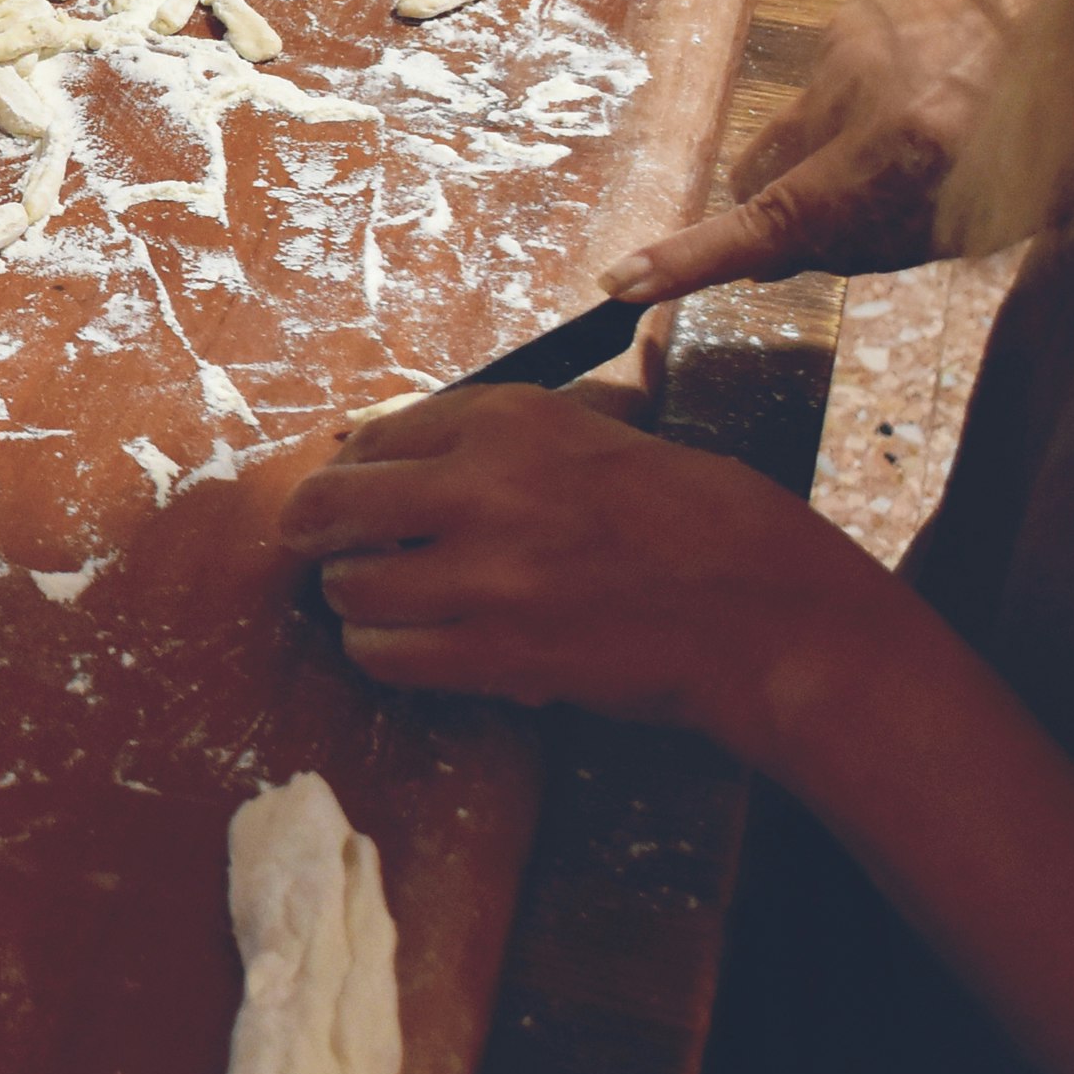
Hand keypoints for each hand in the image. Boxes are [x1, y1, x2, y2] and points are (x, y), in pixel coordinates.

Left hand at [277, 384, 913, 764]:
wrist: (760, 608)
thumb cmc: (688, 517)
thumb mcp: (588, 436)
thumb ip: (492, 442)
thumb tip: (390, 454)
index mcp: (509, 418)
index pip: (376, 434)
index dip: (351, 468)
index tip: (349, 487)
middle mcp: (484, 486)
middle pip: (333, 506)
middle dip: (314, 529)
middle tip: (316, 544)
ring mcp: (487, 574)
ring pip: (351, 589)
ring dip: (352, 599)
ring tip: (375, 600)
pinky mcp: (497, 652)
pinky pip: (388, 655)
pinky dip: (382, 653)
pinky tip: (405, 645)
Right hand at [601, 0, 1020, 302]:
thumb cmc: (1058, 162)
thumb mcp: (962, 228)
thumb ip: (857, 238)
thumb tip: (772, 249)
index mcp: (898, 146)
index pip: (770, 218)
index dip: (691, 259)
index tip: (622, 281)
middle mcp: (863, 82)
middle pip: (762, 170)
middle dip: (787, 201)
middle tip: (864, 219)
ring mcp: (860, 38)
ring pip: (790, 126)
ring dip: (828, 151)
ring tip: (923, 150)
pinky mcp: (864, 12)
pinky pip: (825, 82)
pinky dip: (854, 107)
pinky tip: (926, 104)